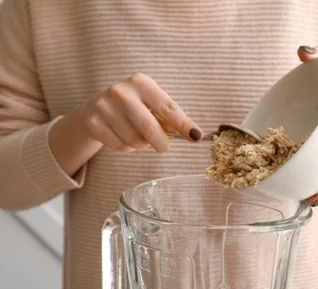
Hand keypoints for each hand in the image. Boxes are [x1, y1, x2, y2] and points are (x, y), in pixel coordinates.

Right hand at [78, 73, 202, 152]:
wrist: (96, 106)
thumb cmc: (134, 106)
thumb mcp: (151, 104)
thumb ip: (168, 118)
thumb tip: (193, 134)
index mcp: (141, 83)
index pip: (167, 107)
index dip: (183, 124)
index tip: (196, 136)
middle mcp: (121, 92)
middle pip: (149, 128)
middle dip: (161, 143)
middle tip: (164, 146)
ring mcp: (104, 107)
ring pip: (134, 141)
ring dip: (142, 144)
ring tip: (137, 134)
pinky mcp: (93, 123)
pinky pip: (121, 147)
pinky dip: (128, 148)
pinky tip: (123, 136)